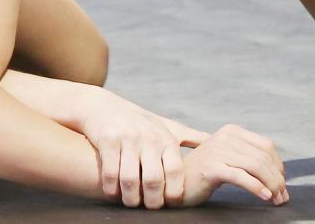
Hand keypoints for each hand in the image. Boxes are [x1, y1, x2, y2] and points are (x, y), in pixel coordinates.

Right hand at [82, 92, 204, 208]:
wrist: (103, 106)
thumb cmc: (139, 122)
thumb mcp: (166, 126)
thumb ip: (189, 137)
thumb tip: (212, 143)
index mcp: (165, 138)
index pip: (176, 171)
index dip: (174, 192)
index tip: (170, 203)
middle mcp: (148, 138)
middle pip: (154, 179)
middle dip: (152, 201)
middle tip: (150, 208)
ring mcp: (127, 138)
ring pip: (130, 179)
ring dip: (130, 198)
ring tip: (131, 203)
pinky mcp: (107, 139)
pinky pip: (110, 172)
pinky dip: (111, 188)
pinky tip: (112, 192)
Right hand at [178, 124, 288, 206]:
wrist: (175, 182)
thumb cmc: (204, 173)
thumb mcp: (228, 158)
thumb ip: (248, 159)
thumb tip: (279, 175)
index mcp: (231, 131)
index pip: (266, 146)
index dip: (279, 166)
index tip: (281, 183)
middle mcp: (224, 137)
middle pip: (263, 158)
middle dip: (277, 180)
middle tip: (282, 197)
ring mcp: (216, 151)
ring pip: (255, 167)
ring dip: (271, 185)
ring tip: (275, 199)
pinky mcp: (211, 167)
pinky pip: (241, 177)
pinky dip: (256, 187)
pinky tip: (264, 196)